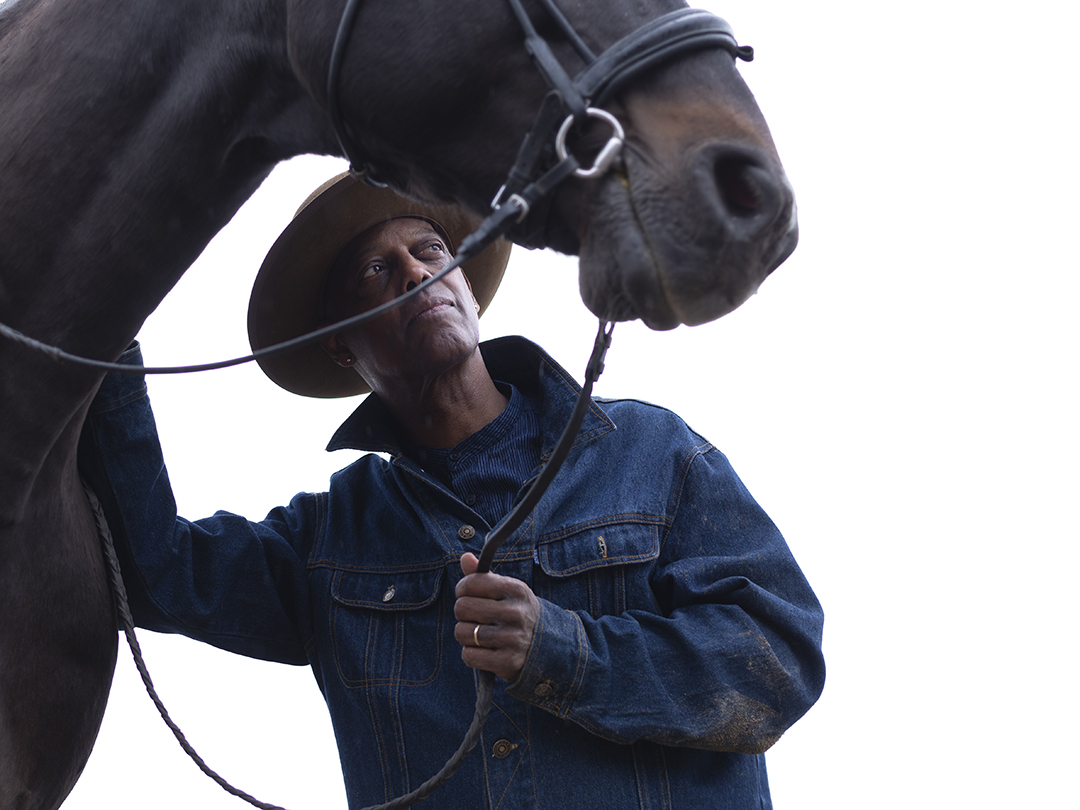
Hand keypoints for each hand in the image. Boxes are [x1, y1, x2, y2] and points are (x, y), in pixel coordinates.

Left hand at [454, 553, 539, 680]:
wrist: (546, 645)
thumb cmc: (516, 611)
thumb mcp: (506, 590)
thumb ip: (483, 575)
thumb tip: (465, 557)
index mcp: (516, 589)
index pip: (471, 583)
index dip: (462, 589)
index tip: (467, 594)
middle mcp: (516, 613)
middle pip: (462, 608)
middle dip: (463, 613)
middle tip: (474, 616)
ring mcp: (512, 639)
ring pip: (462, 633)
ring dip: (465, 635)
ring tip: (478, 633)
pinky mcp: (507, 662)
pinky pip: (469, 656)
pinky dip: (470, 654)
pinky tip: (483, 650)